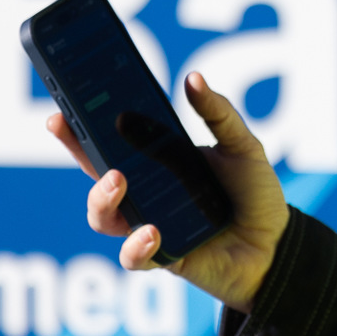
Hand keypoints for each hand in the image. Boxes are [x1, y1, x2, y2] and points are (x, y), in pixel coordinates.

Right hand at [47, 72, 288, 314]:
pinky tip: (152, 232)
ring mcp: (148, 225)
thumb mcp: (242, 147)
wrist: (277, 245)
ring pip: (103, 217)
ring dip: (102, 199)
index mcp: (157, 163)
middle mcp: (145, 194)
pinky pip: (133, 257)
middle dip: (79, 154)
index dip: (81, 129)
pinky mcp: (161, 257)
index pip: (111, 143)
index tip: (60, 112)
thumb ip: (218, 115)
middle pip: (96, 175)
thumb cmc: (255, 193)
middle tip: (79, 133)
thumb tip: (193, 78)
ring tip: (120, 182)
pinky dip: (136, 245)